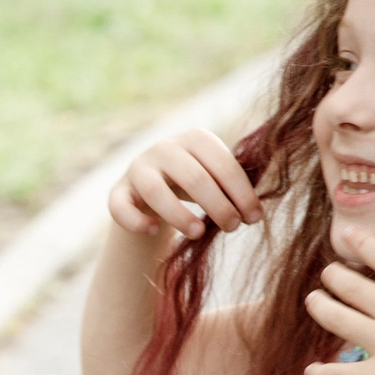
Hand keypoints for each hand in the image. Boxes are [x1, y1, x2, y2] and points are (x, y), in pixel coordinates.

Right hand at [107, 129, 263, 239]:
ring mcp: (138, 168)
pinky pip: (121, 207)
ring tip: (199, 234)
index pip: (222, 163)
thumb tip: (255, 213)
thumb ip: (235, 187)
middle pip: (194, 177)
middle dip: (217, 205)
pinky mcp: (118, 191)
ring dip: (180, 215)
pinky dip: (137, 221)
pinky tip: (154, 231)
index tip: (254, 218)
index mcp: (195, 139)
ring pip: (156, 191)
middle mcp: (164, 148)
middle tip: (232, 227)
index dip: (241, 192)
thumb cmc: (197, 184)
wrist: (154, 190)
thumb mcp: (217, 177)